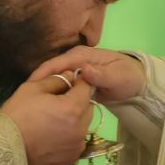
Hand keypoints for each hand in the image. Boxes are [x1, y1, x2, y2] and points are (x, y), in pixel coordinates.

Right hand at [0, 74, 95, 164]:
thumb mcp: (32, 89)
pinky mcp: (71, 159)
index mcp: (73, 108)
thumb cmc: (16, 116)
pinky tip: (53, 137)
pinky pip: (76, 142)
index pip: (87, 89)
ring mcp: (77, 146)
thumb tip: (70, 75)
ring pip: (83, 126)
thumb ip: (56, 80)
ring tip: (53, 122)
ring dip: (75, 121)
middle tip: (57, 104)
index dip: (78, 84)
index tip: (68, 84)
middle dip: (78, 102)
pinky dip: (69, 137)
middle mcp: (81, 128)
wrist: (3, 149)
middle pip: (88, 108)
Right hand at [30, 46, 145, 103]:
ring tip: (33, 107)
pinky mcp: (74, 83)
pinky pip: (60, 90)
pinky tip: (46, 109)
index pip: (57, 63)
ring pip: (54, 82)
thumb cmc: (128, 78)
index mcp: (82, 55)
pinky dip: (53, 98)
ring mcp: (73, 73)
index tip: (29, 87)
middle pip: (51, 73)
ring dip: (45, 93)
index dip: (42, 74)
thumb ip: (101, 75)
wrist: (137, 84)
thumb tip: (84, 70)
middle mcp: (74, 61)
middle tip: (27, 102)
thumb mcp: (118, 77)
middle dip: (40, 85)